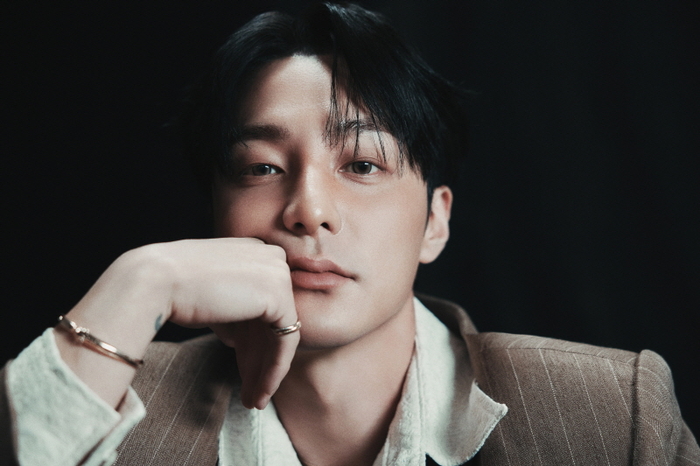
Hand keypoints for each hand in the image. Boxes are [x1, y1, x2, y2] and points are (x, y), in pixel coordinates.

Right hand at [57, 237, 298, 408]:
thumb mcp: (208, 297)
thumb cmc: (169, 288)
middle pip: (270, 319)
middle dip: (260, 360)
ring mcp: (277, 273)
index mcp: (252, 250)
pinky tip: (260, 394)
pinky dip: (274, 370)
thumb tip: (239, 337)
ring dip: (266, 371)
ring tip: (254, 400)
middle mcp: (269, 256)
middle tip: (251, 393)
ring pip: (279, 332)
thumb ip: (229, 311)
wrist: (153, 281)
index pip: (260, 302)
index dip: (251, 341)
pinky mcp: (278, 296)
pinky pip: (285, 341)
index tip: (242, 371)